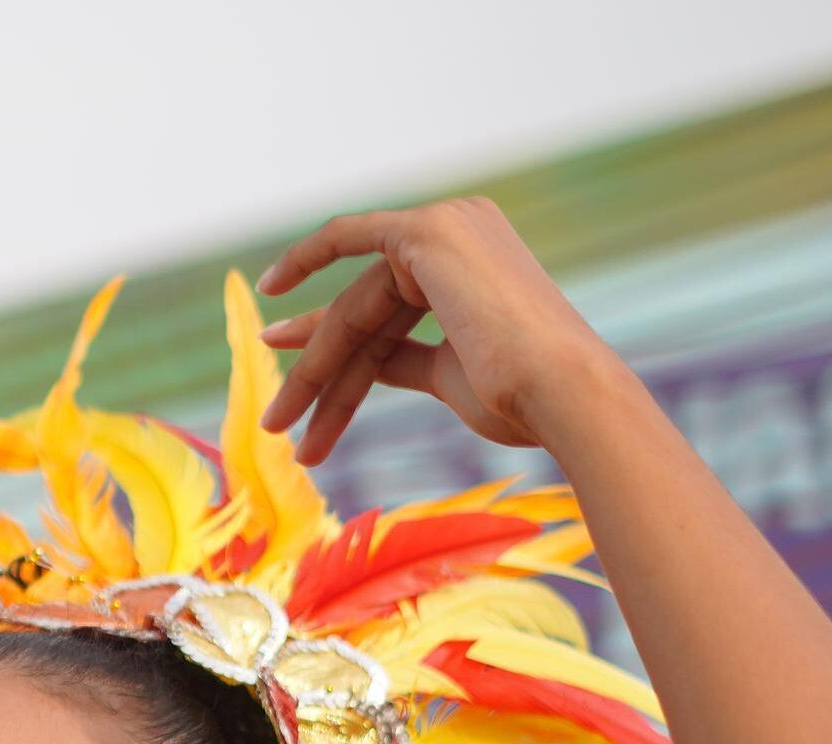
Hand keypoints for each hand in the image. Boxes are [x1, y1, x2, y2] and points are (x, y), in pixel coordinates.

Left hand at [252, 198, 626, 462]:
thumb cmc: (522, 401)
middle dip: (320, 376)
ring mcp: (448, 228)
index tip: (298, 393)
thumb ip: (404, 358)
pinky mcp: (427, 231)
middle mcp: (466, 236)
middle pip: (366, 316)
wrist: (562, 394)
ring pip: (356, 308)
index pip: (387, 314)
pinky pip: (350, 238)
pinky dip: (308, 256)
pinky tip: (269, 287)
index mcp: (479, 270)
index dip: (335, 355)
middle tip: (276, 427)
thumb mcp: (450, 375)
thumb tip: (358, 366)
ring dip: (314, 369)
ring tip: (278, 426)